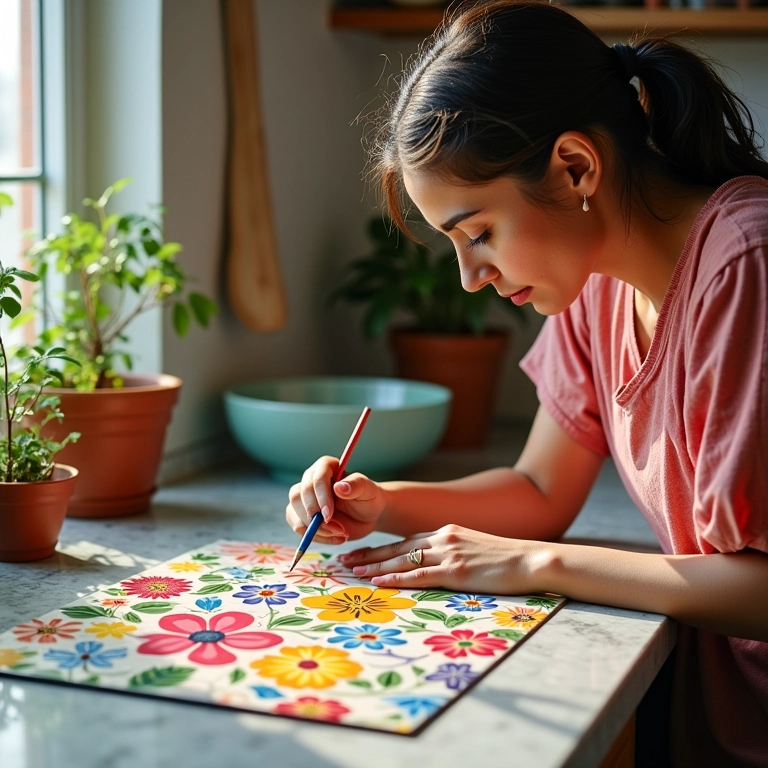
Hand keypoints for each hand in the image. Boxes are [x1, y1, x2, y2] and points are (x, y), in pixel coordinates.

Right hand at [286, 456, 387, 543]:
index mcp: (326, 466)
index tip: (328, 515)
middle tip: (334, 529)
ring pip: (293, 511)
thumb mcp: (368, 490)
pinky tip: (333, 538)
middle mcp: (310, 480)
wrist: (367, 515)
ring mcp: (304, 498)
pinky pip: (297, 526)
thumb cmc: (368, 498)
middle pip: (298, 494)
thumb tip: (339, 487)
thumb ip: (356, 485)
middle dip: (313, 515)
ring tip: (338, 534)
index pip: (316, 477)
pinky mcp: (301, 515)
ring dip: (312, 528)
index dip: (320, 496)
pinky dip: (312, 536)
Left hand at [339, 524, 538, 592]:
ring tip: (353, 572)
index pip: (406, 540)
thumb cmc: (506, 559)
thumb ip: (454, 552)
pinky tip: (378, 581)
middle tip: (345, 560)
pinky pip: (419, 575)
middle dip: (369, 554)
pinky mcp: (456, 571)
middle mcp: (443, 538)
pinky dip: (395, 578)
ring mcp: (449, 554)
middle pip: (398, 547)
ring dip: (375, 566)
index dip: (382, 547)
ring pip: (402, 559)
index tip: (362, 552)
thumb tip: (439, 564)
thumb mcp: (475, 548)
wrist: (530, 559)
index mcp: (447, 532)